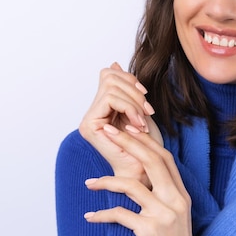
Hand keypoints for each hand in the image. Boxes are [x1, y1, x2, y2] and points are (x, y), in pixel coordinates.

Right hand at [79, 63, 162, 186]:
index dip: (131, 81)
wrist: (145, 173)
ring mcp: (89, 119)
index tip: (146, 101)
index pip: (110, 75)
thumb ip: (127, 88)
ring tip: (142, 121)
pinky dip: (130, 108)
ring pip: (111, 86)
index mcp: (102, 107)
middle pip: (110, 76)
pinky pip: (111, 99)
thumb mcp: (140, 109)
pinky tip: (138, 124)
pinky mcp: (89, 125)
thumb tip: (114, 63)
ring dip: (134, 102)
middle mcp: (92, 112)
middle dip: (134, 91)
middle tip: (147, 111)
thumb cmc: (145, 146)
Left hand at [84, 124, 192, 235]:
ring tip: (89, 183)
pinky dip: (102, 214)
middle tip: (108, 132)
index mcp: (181, 195)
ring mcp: (163, 215)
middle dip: (128, 142)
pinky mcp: (149, 230)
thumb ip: (162, 194)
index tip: (128, 127)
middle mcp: (175, 201)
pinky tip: (91, 216)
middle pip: (152, 161)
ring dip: (106, 181)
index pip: (164, 158)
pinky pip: (119, 214)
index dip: (146, 140)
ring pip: (131, 185)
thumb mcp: (173, 216)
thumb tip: (141, 174)